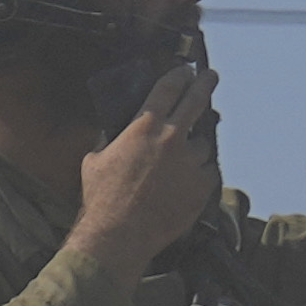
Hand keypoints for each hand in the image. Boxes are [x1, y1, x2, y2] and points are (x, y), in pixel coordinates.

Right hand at [65, 60, 221, 278]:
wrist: (119, 235)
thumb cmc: (102, 199)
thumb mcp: (95, 161)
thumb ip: (113, 141)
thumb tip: (119, 134)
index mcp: (144, 127)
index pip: (169, 87)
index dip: (180, 75)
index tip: (186, 71)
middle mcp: (172, 138)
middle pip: (197, 99)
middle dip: (205, 83)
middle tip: (210, 76)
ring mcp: (191, 161)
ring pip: (201, 145)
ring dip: (192, 151)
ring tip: (176, 168)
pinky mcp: (203, 184)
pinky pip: (206, 172)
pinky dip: (197, 176)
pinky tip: (182, 188)